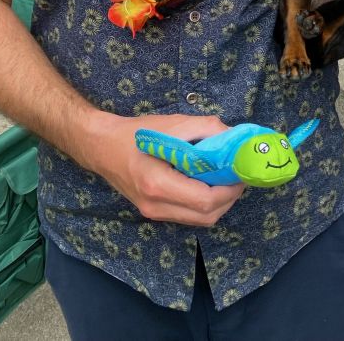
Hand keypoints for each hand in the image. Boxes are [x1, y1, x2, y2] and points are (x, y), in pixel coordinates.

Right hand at [78, 111, 244, 226]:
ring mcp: (154, 213)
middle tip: (237, 175)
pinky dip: (204, 204)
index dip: (229, 189)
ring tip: (225, 178)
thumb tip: (234, 138)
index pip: (205, 200)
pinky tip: (207, 183)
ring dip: (218, 203)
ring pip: (199, 220)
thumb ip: (207, 129)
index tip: (240, 171)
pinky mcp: (154, 212)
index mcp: (158, 184)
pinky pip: (188, 216)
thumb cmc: (137, 133)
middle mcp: (156, 206)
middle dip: (228, 198)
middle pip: (206, 216)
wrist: (103, 146)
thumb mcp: (174, 123)